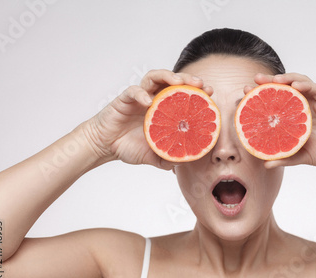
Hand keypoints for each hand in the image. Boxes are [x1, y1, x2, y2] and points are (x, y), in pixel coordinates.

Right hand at [82, 70, 210, 169]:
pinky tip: (148, 101)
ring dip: (167, 76)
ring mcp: (139, 97)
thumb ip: (170, 157)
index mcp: (163, 109)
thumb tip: (186, 162)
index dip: (197, 91)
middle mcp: (153, 99)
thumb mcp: (154, 156)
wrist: (104, 146)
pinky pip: (133, 91)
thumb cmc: (129, 147)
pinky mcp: (124, 99)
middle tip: (201, 84)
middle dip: (188, 79)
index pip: (182, 94)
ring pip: (154, 77)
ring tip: (178, 82)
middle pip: (172, 80)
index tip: (210, 93)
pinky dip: (141, 94)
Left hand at [248, 73, 315, 170]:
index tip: (246, 95)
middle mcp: (304, 105)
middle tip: (254, 80)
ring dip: (285, 78)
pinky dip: (305, 84)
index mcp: (295, 116)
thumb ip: (285, 157)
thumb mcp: (302, 156)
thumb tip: (266, 164)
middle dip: (268, 82)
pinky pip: (315, 88)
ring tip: (272, 79)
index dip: (261, 97)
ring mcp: (315, 101)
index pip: (276, 102)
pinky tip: (295, 85)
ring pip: (298, 83)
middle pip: (284, 88)